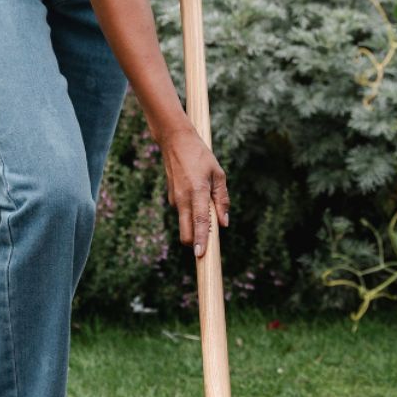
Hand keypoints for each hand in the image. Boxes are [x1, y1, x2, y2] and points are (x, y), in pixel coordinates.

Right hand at [159, 125, 229, 257]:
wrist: (175, 141)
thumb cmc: (200, 156)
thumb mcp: (218, 175)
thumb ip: (222, 200)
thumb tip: (224, 223)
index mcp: (197, 192)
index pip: (199, 221)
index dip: (201, 240)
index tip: (200, 255)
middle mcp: (183, 199)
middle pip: (186, 233)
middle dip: (195, 243)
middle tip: (207, 247)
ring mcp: (175, 200)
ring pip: (184, 225)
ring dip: (195, 228)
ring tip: (207, 212)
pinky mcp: (172, 199)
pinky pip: (183, 215)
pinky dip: (191, 216)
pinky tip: (198, 201)